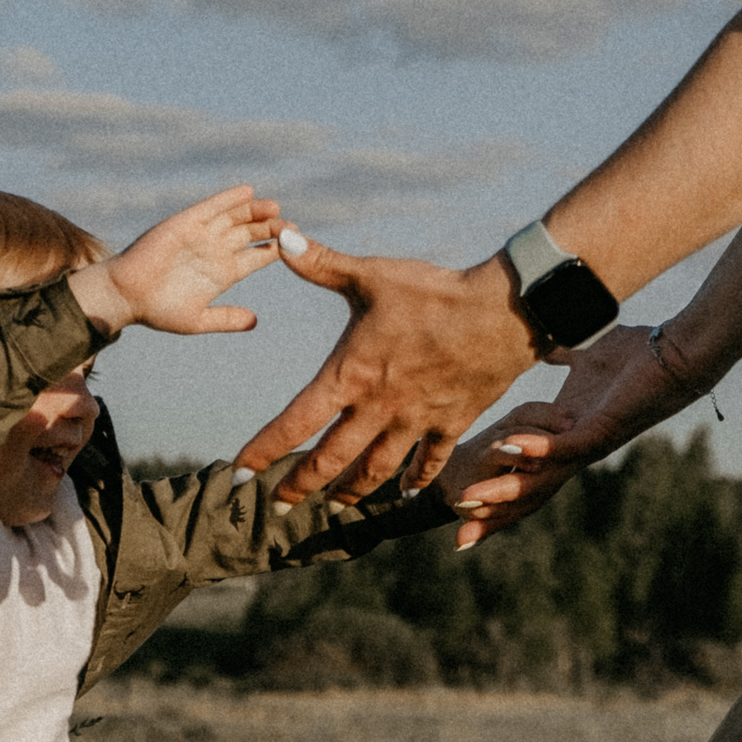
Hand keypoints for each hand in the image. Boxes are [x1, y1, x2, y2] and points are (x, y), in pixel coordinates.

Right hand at [70, 185, 285, 336]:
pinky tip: (247, 192)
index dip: (277, 249)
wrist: (126, 296)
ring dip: (254, 211)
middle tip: (291, 225)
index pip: (257, 257)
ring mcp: (201, 235)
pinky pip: (211, 207)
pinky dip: (228, 199)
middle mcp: (215, 250)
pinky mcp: (185, 223)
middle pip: (251, 234)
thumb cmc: (158, 310)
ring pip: (234, 217)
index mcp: (223, 273)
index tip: (297, 245)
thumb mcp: (198, 319)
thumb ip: (226, 319)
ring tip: (274, 207)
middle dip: (271, 228)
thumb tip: (256, 321)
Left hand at [233, 232, 538, 503]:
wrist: (503, 314)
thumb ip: (321, 263)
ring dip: (352, 490)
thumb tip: (279, 235)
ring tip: (334, 504)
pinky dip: (415, 479)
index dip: (263, 451)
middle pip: (330, 461)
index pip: (294, 424)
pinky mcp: (451, 424)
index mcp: (351, 376)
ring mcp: (416, 422)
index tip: (239, 473)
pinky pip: (429, 462)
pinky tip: (404, 492)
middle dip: (300, 486)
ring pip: (376, 470)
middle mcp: (379, 408)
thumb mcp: (371, 275)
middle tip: (278, 505)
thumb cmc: (433, 293)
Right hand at [444, 323, 710, 545]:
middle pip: (529, 492)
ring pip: (540, 478)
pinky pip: (564, 447)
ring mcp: (589, 444)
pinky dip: (534, 449)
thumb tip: (545, 347)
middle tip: (458, 535)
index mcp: (569, 436)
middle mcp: (577, 449)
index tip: (463, 513)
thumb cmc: (637, 355)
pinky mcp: (602, 430)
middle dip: (493, 513)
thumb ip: (563, 357)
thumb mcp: (587, 357)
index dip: (496, 495)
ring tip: (468, 500)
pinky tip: (507, 449)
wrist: (677, 353)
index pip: (526, 474)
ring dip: (503, 490)